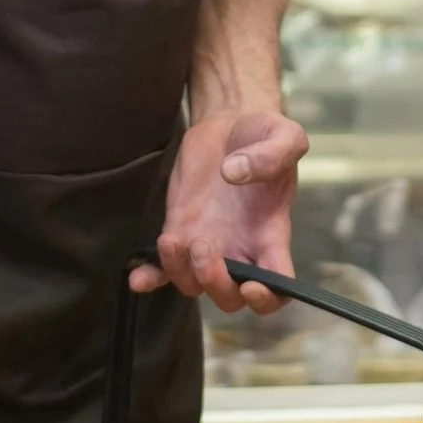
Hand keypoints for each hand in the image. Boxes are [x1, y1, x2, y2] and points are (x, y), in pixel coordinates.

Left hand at [135, 109, 306, 314]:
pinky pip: (163, 267)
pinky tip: (138, 277)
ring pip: (194, 285)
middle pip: (230, 296)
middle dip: (216, 284)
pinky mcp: (179, 229)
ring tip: (172, 240)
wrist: (230, 124)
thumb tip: (234, 173)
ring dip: (181, 273)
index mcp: (271, 233)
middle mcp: (240, 247)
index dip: (267, 298)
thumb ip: (272, 153)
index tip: (252, 285)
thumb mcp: (284, 134)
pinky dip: (150, 278)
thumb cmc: (264, 133)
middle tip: (205, 247)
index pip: (279, 285)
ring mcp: (207, 241)